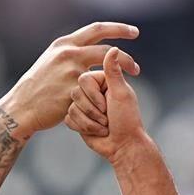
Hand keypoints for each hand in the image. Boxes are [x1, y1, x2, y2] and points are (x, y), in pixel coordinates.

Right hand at [0, 22, 139, 137]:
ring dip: (118, 81)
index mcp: (64, 44)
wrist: (21, 108)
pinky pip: (93, 94)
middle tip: (137, 67)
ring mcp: (69, 73)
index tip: (134, 32)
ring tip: (127, 88)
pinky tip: (106, 107)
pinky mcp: (71, 92)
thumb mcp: (50, 61)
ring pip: (103, 73)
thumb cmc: (36, 87)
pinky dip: (101, 101)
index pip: (97, 29)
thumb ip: (69, 53)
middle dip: (126, 57)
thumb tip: (85, 46)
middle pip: (106, 50)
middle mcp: (68, 54)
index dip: (119, 29)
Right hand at [66, 47, 149, 163]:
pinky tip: (95, 131)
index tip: (107, 106)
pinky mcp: (77, 117)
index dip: (94, 96)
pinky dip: (82, 127)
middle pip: (75, 93)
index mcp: (102, 80)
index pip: (84, 79)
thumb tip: (114, 47)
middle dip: (91, 110)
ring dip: (89, 121)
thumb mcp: (120, 93)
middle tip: (106, 118)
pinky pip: (68, 119)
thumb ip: (114, 71)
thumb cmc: (125, 119)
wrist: (121, 146)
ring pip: (71, 107)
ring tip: (103, 126)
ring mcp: (83, 104)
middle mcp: (91, 91)